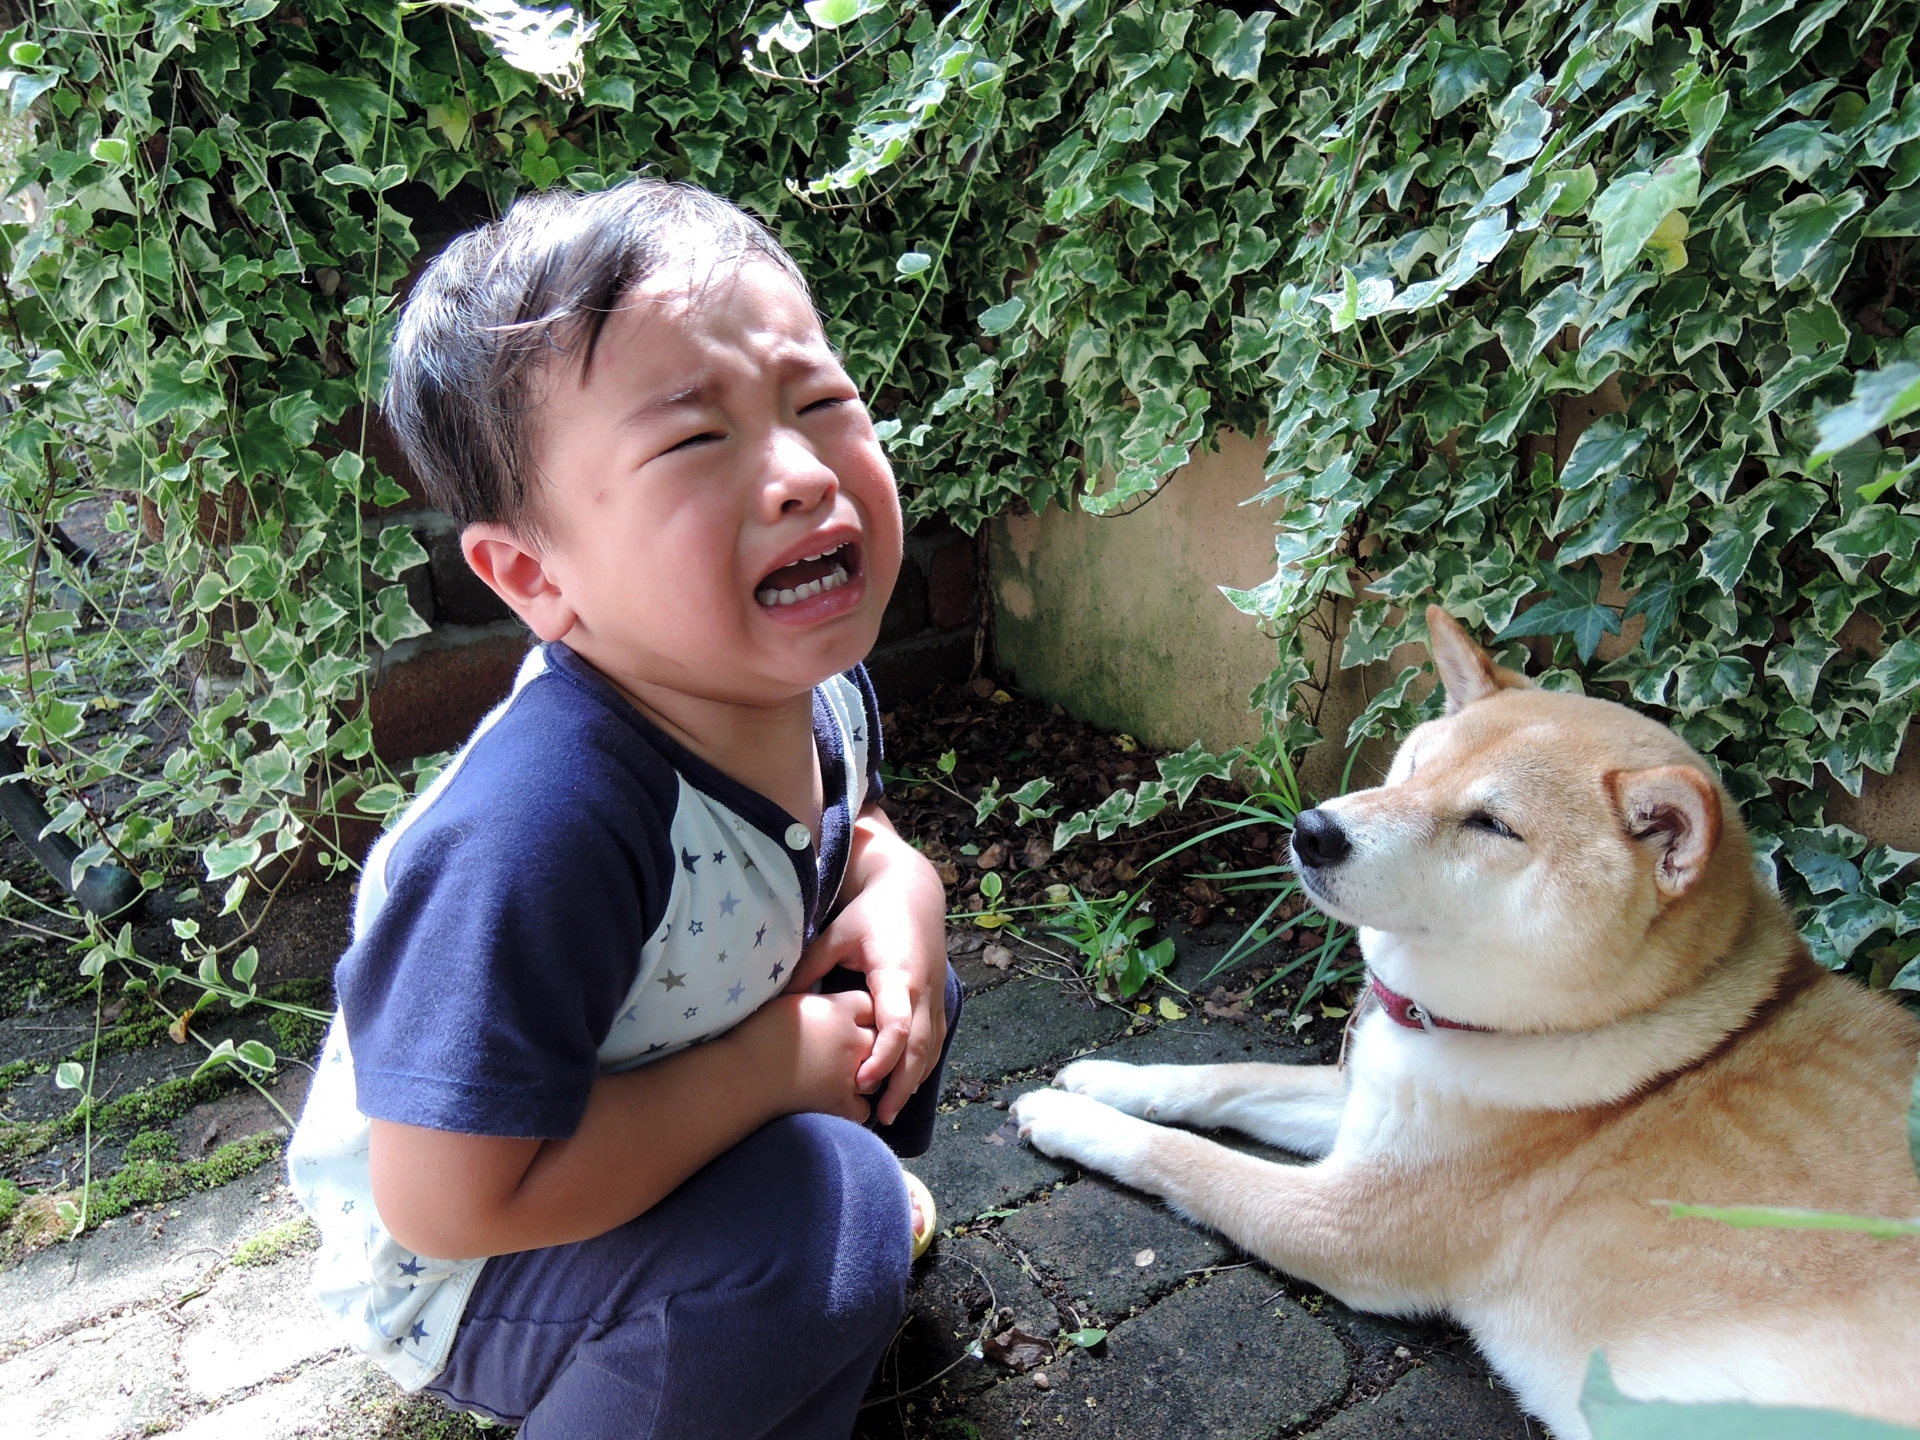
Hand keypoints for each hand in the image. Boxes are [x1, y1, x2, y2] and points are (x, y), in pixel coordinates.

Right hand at [730, 989, 876, 1123]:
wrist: (743, 1074)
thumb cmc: (757, 1034)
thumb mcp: (790, 1002)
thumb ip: (818, 1000)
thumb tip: (826, 1000)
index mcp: (838, 1010)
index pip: (871, 1004)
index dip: (865, 1012)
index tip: (855, 1018)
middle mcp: (851, 1040)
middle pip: (879, 1039)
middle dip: (869, 1044)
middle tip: (848, 1050)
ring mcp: (849, 1073)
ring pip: (877, 1074)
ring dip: (866, 1076)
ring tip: (843, 1075)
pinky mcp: (841, 1103)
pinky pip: (863, 1108)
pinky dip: (854, 1107)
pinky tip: (839, 1101)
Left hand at [788, 804, 946, 1124]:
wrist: (913, 892)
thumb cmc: (871, 913)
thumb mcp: (837, 935)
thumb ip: (810, 966)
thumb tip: (778, 1000)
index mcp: (896, 974)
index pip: (896, 1026)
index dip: (882, 1058)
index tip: (860, 1082)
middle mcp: (922, 989)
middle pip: (919, 1049)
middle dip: (901, 1085)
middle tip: (879, 1116)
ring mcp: (935, 995)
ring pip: (931, 1048)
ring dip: (913, 1081)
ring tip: (889, 1112)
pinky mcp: (938, 998)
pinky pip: (935, 1040)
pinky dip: (922, 1065)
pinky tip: (904, 1086)